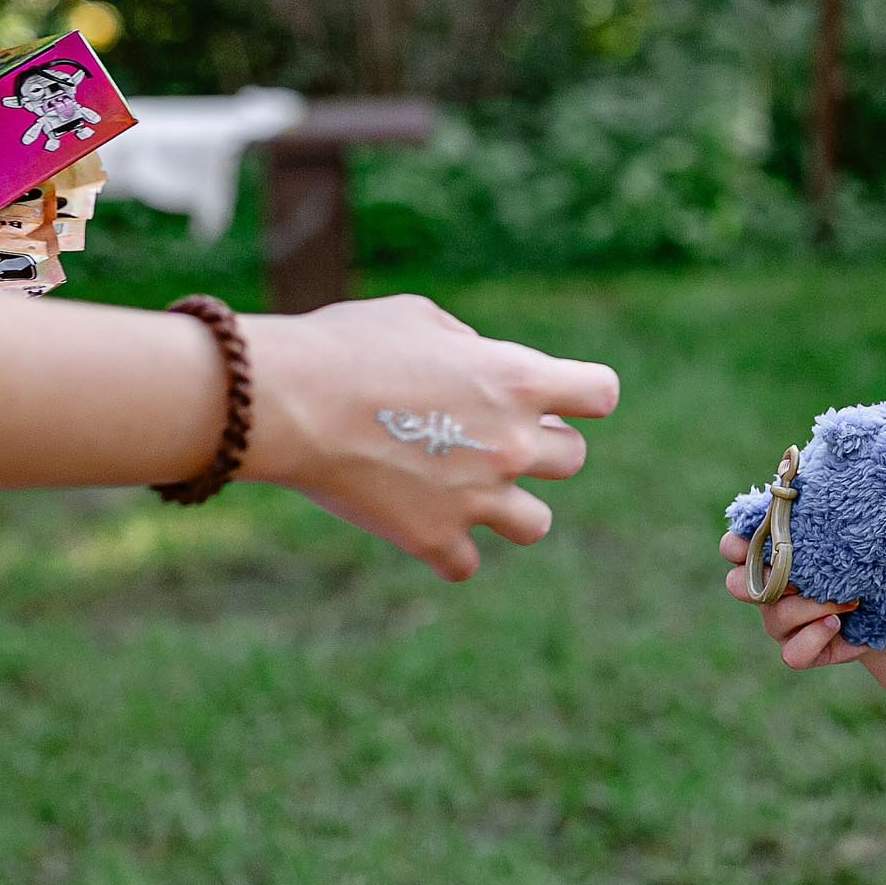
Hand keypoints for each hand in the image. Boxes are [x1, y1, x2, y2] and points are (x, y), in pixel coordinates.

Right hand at [237, 294, 619, 581]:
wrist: (285, 402)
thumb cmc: (344, 345)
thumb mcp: (419, 318)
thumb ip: (467, 344)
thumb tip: (479, 361)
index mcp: (518, 380)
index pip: (601, 394)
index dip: (582, 396)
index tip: (553, 399)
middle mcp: (512, 443)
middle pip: (571, 459)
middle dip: (538, 448)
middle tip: (487, 438)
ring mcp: (478, 497)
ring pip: (535, 525)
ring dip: (508, 509)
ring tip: (465, 492)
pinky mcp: (434, 540)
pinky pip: (465, 565)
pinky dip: (446, 552)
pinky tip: (418, 527)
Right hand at [720, 531, 875, 668]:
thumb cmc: (861, 561)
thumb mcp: (848, 534)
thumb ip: (826, 516)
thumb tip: (819, 479)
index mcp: (771, 557)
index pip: (735, 548)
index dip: (735, 545)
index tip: (750, 539)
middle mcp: (768, 591)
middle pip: (739, 585)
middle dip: (764, 578)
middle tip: (798, 573)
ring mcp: (781, 623)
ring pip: (776, 616)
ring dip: (812, 606)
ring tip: (848, 598)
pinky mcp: (800, 650)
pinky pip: (792, 654)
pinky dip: (814, 636)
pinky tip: (837, 622)